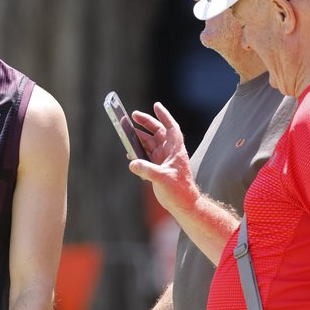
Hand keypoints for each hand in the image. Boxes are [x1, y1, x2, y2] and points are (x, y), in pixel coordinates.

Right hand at [127, 102, 197, 222]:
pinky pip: (145, 155)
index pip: (171, 128)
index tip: (156, 105)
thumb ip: (147, 170)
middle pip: (157, 132)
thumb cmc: (179, 191)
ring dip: (139, 137)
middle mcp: (169, 152)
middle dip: (146, 123)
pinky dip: (137, 153)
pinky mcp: (157, 168)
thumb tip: (132, 163)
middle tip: (133, 115)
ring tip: (126, 131)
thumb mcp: (163, 178)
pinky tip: (129, 153)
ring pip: (149, 143)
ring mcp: (162, 159)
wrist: (183, 204)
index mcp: (175, 150)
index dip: (164, 116)